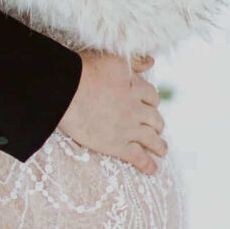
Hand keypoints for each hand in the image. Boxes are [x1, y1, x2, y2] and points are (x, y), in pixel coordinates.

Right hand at [58, 52, 166, 176]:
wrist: (66, 91)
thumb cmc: (84, 71)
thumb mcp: (113, 59)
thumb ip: (135, 61)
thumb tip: (152, 62)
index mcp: (135, 87)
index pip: (152, 96)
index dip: (152, 101)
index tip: (150, 106)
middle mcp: (135, 108)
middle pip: (154, 118)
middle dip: (157, 124)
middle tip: (158, 129)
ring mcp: (128, 128)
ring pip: (151, 138)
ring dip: (159, 145)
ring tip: (163, 150)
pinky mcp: (116, 145)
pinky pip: (138, 157)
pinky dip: (147, 164)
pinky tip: (153, 169)